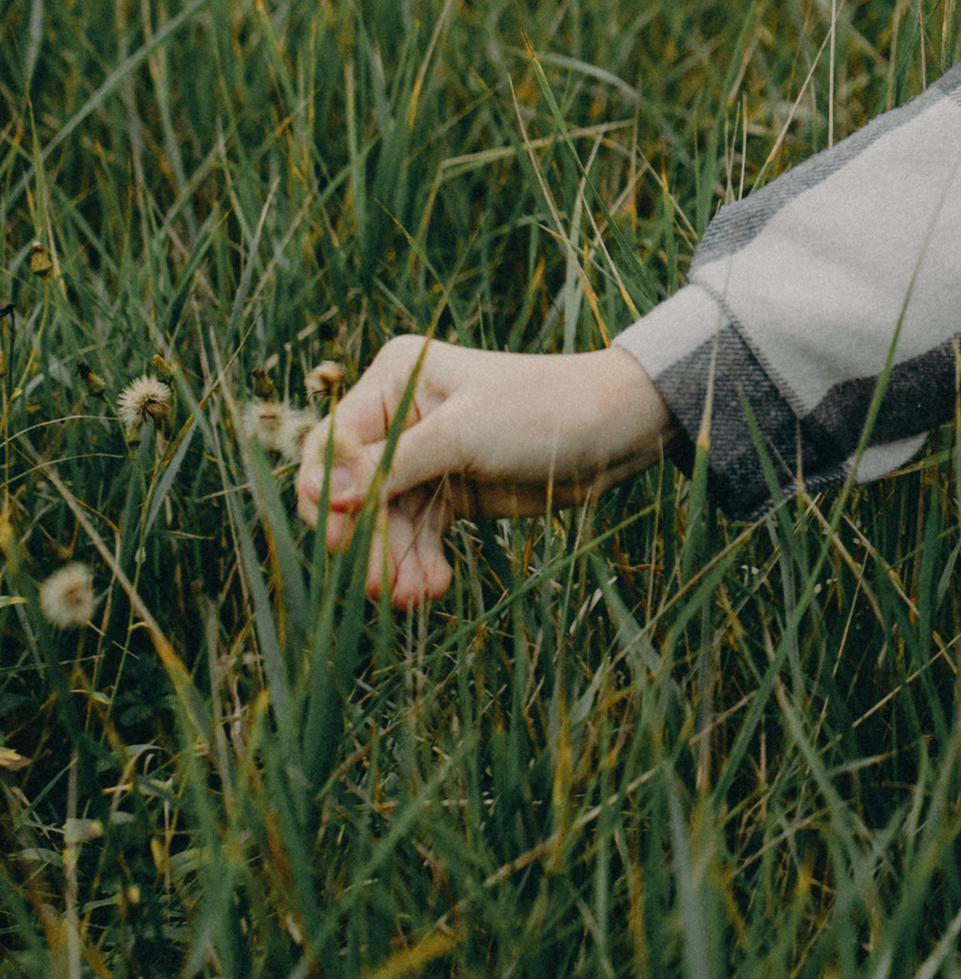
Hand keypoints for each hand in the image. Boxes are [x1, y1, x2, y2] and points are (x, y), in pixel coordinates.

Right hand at [295, 336, 674, 608]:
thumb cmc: (542, 410)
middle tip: (379, 586)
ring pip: (385, 522)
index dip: (328, 496)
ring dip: (395, 562)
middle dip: (367, 540)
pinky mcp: (450, 492)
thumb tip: (326, 497)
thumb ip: (391, 466)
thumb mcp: (463, 433)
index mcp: (396, 380)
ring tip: (415, 598)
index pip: (334, 444)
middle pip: (354, 491)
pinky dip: (418, 563)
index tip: (338, 543)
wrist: (616, 431)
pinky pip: (416, 535)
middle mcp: (402, 415)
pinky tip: (433, 587)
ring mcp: (424, 457)